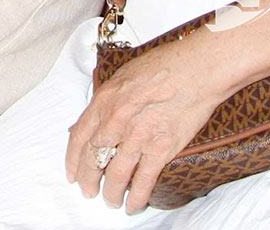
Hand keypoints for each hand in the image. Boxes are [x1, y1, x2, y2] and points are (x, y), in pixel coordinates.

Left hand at [64, 32, 227, 211]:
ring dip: (111, 192)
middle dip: (88, 179)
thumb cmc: (165, 65)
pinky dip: (137, 196)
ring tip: (110, 200)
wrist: (197, 69)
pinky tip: (134, 204)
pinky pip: (144, 179)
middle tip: (88, 190)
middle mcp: (116, 120)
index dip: (73, 159)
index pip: (79, 136)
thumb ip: (110, 99)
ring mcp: (138, 135)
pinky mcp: (162, 148)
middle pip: (94, 158)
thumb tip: (101, 119)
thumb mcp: (124, 76)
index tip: (72, 172)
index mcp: (105, 100)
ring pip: (116, 174)